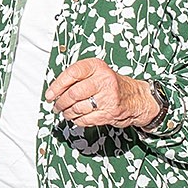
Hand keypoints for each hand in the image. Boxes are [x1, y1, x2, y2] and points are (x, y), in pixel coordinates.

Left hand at [44, 57, 160, 130]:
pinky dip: (77, 120)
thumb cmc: (113, 85)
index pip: (72, 73)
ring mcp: (108, 97)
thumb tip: (54, 90)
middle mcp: (104, 80)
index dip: (57, 85)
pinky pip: (86, 119)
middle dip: (60, 102)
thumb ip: (79, 78)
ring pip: (77, 108)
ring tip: (66, 112)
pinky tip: (77, 117)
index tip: (49, 94)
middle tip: (56, 106)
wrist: (138, 98)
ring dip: (67, 112)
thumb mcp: (98, 73)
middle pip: (73, 93)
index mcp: (97, 67)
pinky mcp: (110, 112)